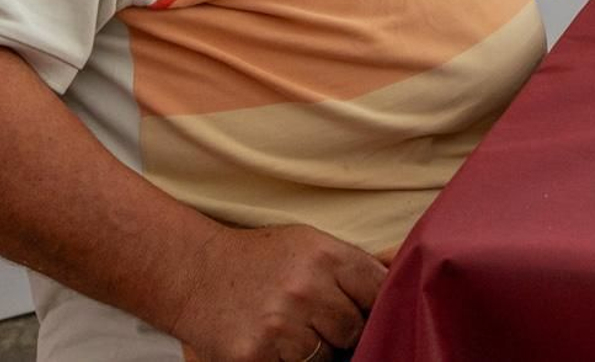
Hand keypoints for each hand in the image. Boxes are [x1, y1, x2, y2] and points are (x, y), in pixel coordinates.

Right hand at [171, 223, 386, 361]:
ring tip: (288, 328)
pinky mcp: (255, 355)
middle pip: (354, 330)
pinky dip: (285, 361)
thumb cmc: (260, 258)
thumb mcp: (309, 244)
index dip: (371, 304)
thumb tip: (401, 261)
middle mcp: (306, 288)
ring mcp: (280, 324)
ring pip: (326, 356)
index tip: (358, 307)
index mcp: (325, 255)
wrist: (193, 270)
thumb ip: (356, 262)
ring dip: (313, 349)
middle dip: (340, 329)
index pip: (378, 292)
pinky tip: (270, 342)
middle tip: (313, 317)